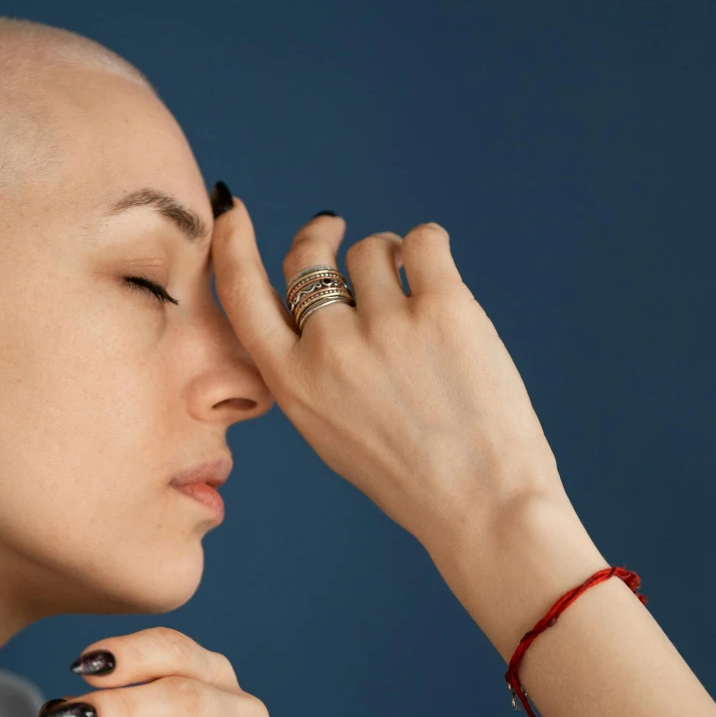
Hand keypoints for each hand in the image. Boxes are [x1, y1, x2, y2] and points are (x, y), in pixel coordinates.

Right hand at [211, 202, 603, 650]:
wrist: (482, 506)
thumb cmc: (411, 476)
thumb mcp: (329, 431)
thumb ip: (309, 369)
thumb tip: (318, 299)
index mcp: (292, 384)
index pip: (242, 293)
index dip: (233, 243)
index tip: (235, 210)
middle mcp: (330, 348)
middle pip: (306, 257)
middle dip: (319, 235)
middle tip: (334, 229)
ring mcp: (385, 325)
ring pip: (371, 250)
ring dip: (388, 256)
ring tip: (413, 290)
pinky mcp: (444, 307)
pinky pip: (424, 240)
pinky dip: (428, 245)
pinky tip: (437, 271)